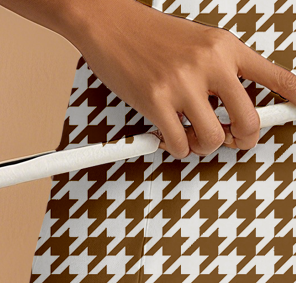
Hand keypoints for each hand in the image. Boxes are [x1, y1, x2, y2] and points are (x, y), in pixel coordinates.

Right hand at [68, 0, 295, 158]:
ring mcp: (182, 84)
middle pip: (248, 120)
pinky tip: (168, 135)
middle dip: (242, 139)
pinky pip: (180, 145)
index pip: (272, 76)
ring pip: (213, 139)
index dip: (292, 96)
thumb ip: (221, 74)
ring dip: (204, 146)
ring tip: (191, 135)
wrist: (113, 25)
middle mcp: (209, 64)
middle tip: (232, 139)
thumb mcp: (200, 45)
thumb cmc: (154, 37)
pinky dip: (177, 148)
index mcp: (226, 47)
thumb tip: (234, 112)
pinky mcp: (156, 102)